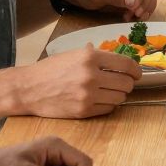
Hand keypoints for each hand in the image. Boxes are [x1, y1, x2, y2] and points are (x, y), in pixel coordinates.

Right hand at [15, 45, 141, 118]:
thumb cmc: (50, 70)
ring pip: (120, 98)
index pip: (126, 64)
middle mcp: (91, 76)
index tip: (137, 73)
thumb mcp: (73, 54)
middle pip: (126, 83)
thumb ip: (96, 55)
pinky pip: (108, 109)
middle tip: (123, 83)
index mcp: (90, 57)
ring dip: (119, 95)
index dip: (136, 70)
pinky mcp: (84, 111)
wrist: (28, 89)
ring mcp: (88, 95)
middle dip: (128, 83)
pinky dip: (108, 105)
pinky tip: (101, 99)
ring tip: (110, 91)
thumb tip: (118, 59)